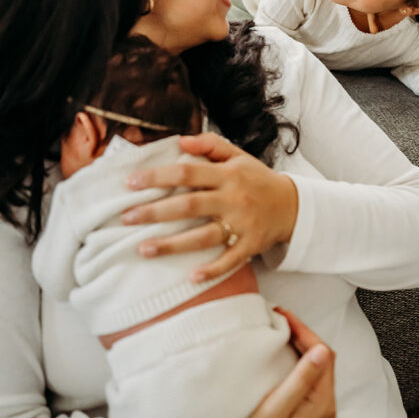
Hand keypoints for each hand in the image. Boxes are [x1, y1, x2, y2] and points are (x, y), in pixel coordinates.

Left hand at [124, 132, 298, 281]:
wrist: (293, 205)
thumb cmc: (257, 179)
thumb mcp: (238, 155)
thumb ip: (209, 144)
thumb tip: (179, 140)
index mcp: (227, 174)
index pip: (187, 171)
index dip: (157, 176)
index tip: (130, 183)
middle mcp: (233, 198)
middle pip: (189, 205)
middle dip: (155, 212)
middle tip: (125, 218)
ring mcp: (242, 224)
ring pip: (203, 236)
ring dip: (172, 244)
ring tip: (143, 249)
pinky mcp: (251, 245)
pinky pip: (229, 260)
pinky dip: (212, 270)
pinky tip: (190, 277)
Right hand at [177, 310, 335, 417]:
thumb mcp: (275, 408)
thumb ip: (301, 380)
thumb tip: (323, 350)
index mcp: (323, 406)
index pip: (324, 355)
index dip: (305, 332)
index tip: (283, 316)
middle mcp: (325, 409)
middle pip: (322, 359)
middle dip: (303, 335)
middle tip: (279, 318)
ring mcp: (316, 411)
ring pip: (316, 366)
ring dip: (301, 345)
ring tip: (279, 329)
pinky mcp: (305, 412)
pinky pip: (308, 376)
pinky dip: (297, 358)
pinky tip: (282, 350)